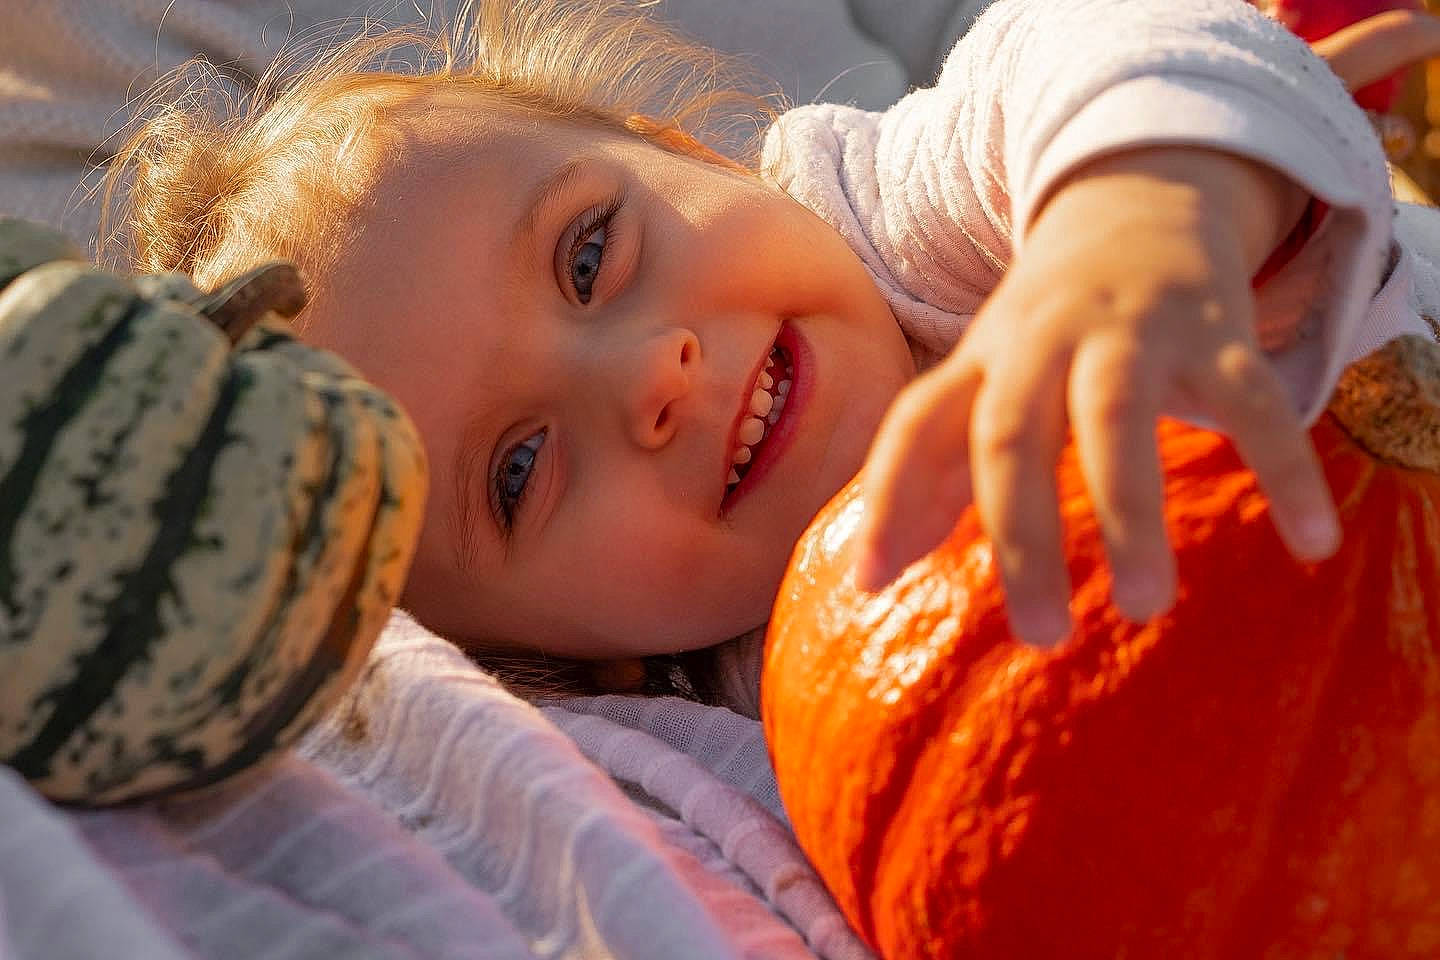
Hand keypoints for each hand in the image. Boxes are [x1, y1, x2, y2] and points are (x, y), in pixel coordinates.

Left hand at [853, 147, 1340, 646]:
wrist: (1136, 202)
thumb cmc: (1044, 328)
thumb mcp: (978, 380)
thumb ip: (930, 469)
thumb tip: (870, 572)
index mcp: (979, 358)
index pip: (916, 423)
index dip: (885, 498)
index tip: (870, 582)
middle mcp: (1044, 340)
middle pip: (1011, 433)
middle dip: (1020, 537)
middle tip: (1042, 634)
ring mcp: (1132, 331)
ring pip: (1116, 419)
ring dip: (1128, 515)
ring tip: (1148, 606)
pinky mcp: (1219, 331)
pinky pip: (1257, 404)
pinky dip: (1287, 471)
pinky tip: (1313, 544)